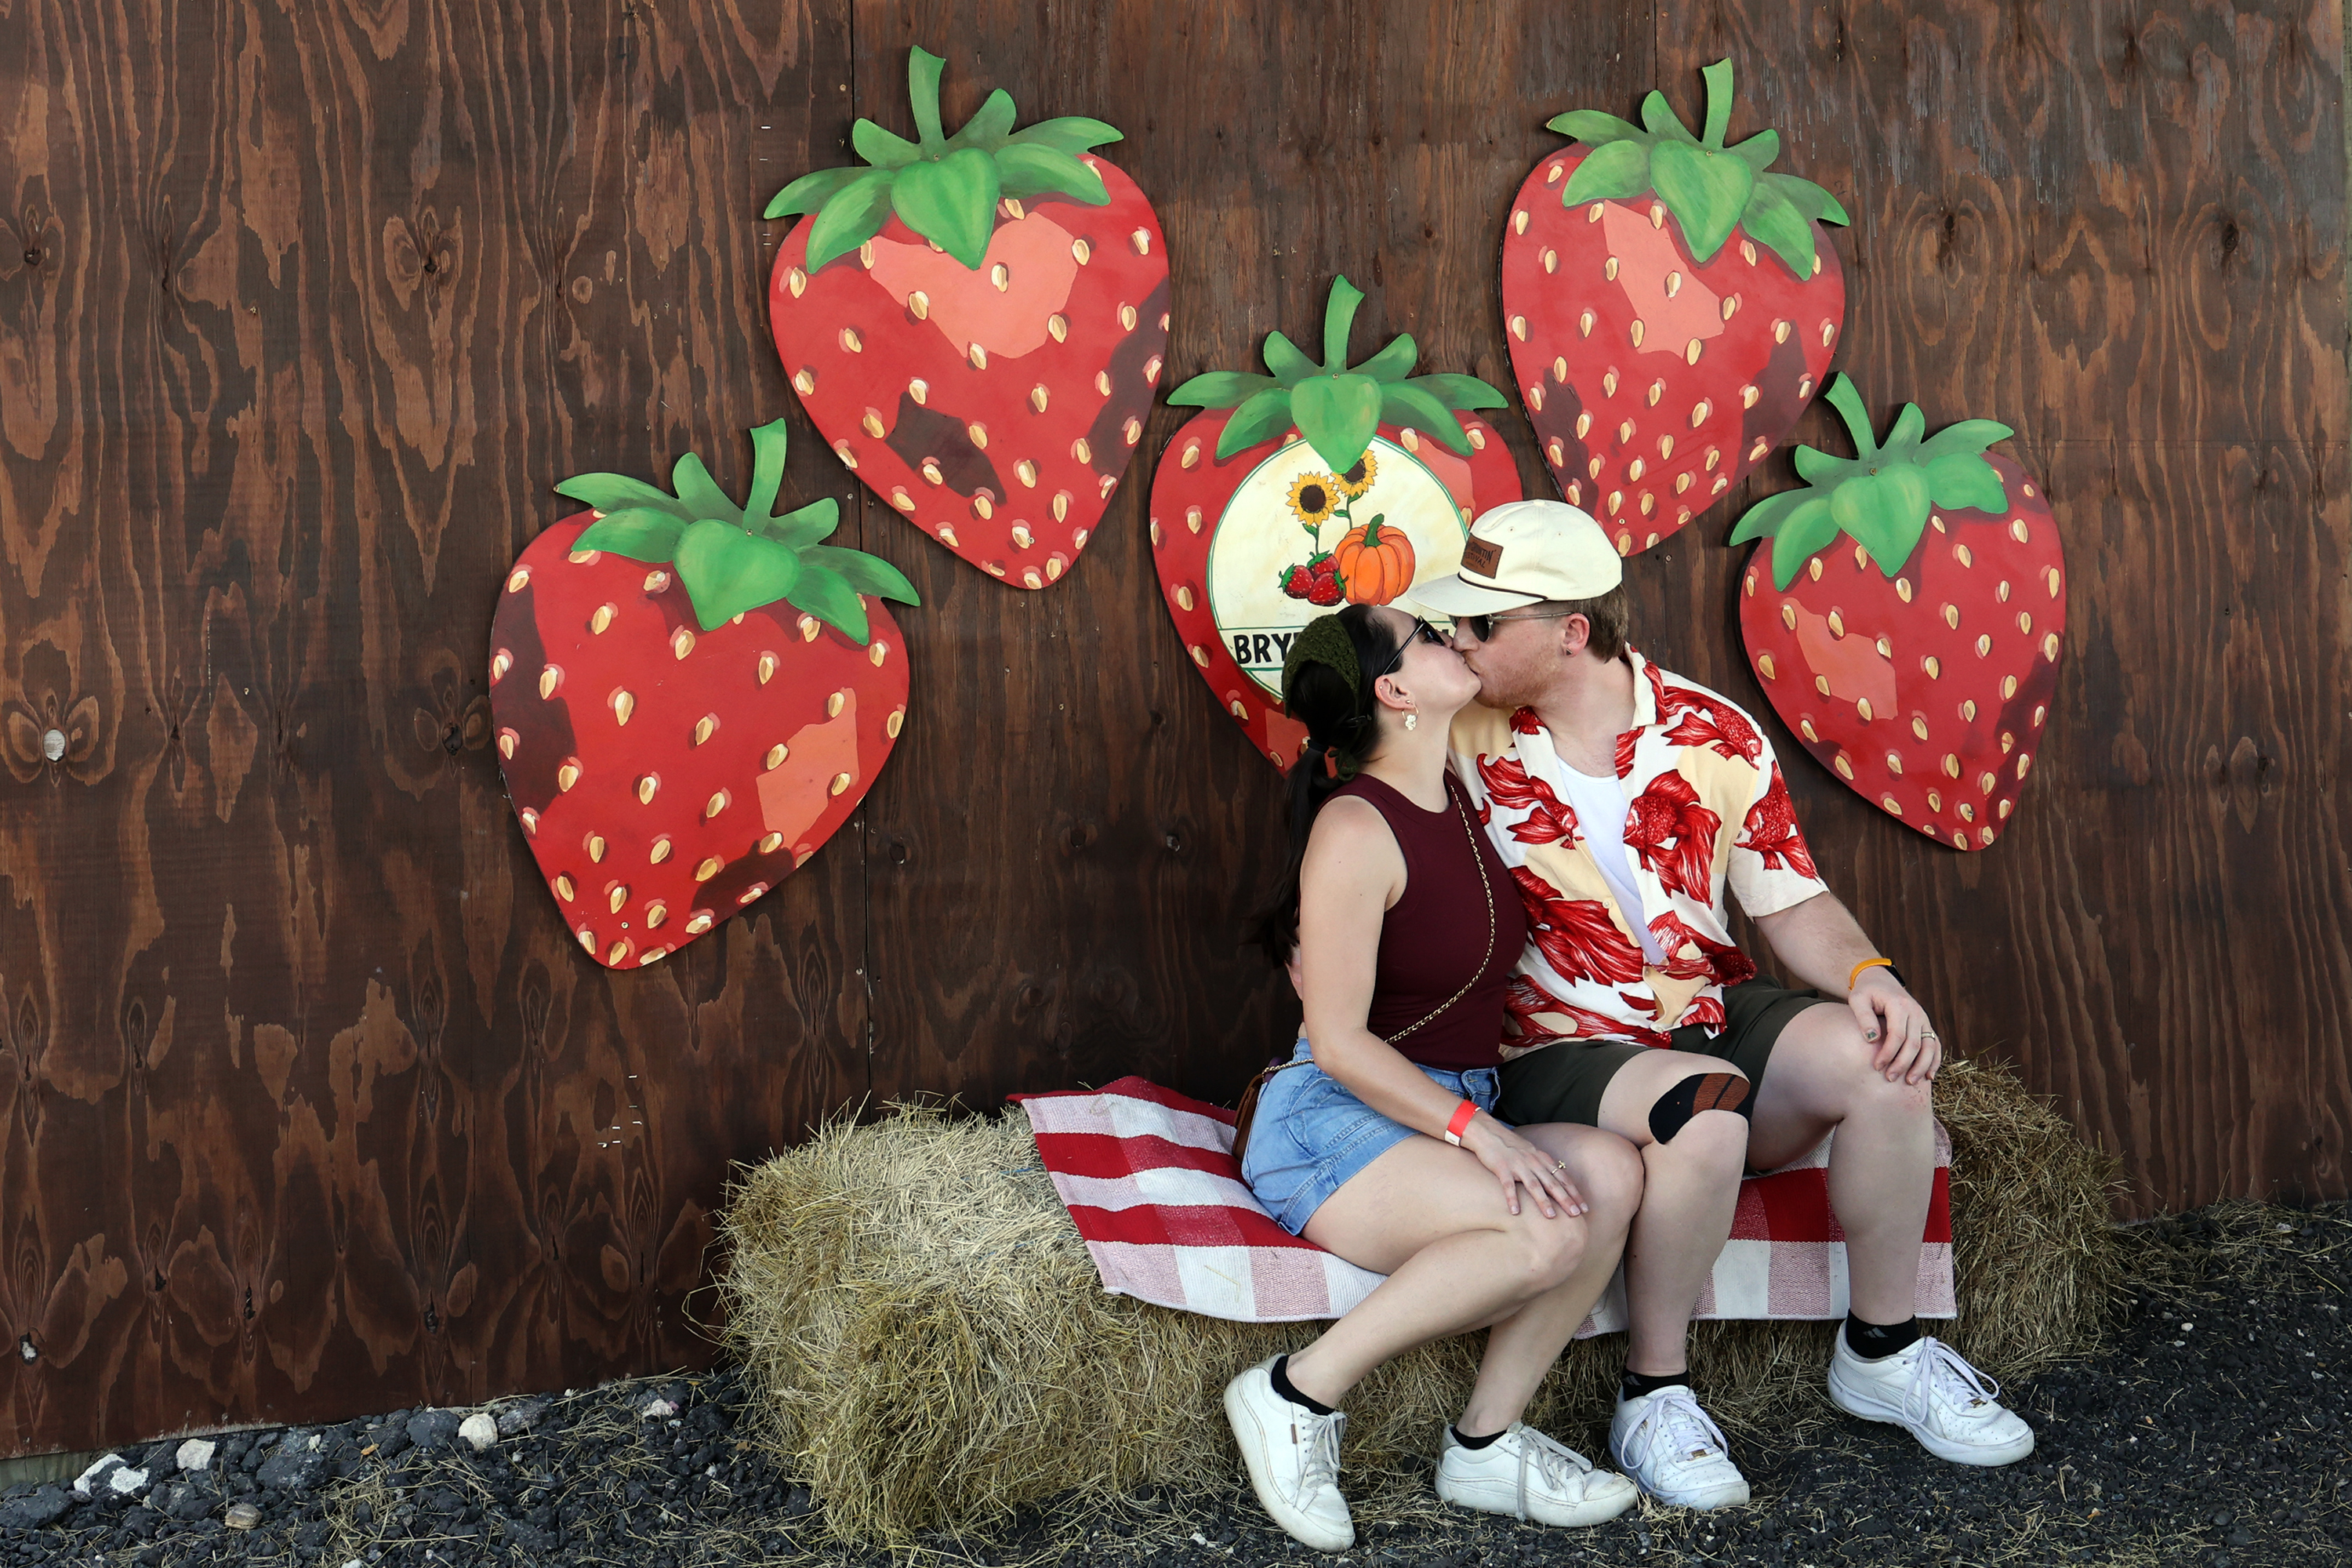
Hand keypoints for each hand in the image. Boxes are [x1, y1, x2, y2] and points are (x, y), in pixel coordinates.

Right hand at [1460, 1115, 1588, 1219]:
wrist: (1488, 1132)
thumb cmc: (1509, 1145)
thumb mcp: (1531, 1152)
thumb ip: (1542, 1165)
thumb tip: (1556, 1178)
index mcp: (1541, 1159)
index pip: (1562, 1178)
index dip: (1574, 1193)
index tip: (1584, 1207)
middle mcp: (1533, 1162)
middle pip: (1552, 1183)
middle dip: (1566, 1199)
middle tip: (1576, 1214)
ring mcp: (1518, 1165)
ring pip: (1533, 1185)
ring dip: (1543, 1201)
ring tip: (1551, 1216)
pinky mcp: (1502, 1168)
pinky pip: (1508, 1185)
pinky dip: (1512, 1198)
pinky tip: (1515, 1211)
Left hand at [1848, 969, 1941, 1084]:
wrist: (1881, 980)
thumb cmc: (1866, 991)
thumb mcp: (1858, 999)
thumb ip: (1864, 1018)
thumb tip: (1872, 1039)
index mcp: (1899, 1005)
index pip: (1897, 1035)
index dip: (1888, 1053)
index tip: (1877, 1066)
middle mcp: (1916, 1012)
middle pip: (1914, 1044)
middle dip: (1903, 1064)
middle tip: (1890, 1078)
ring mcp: (1924, 1019)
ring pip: (1929, 1046)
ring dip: (1921, 1066)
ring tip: (1910, 1082)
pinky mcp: (1926, 1025)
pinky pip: (1935, 1044)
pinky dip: (1934, 1060)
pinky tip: (1929, 1076)